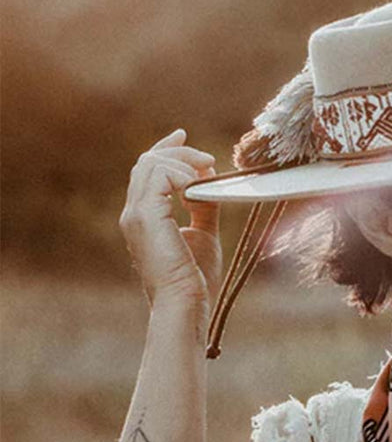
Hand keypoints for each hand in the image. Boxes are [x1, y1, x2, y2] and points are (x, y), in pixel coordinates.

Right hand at [119, 127, 221, 306]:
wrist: (185, 304)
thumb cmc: (194, 281)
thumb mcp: (203, 233)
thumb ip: (203, 206)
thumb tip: (209, 179)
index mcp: (143, 218)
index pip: (146, 171)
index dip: (165, 149)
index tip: (184, 137)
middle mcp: (133, 213)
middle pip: (147, 161)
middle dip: (178, 151)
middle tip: (207, 158)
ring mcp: (135, 214)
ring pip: (151, 164)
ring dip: (183, 162)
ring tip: (207, 175)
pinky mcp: (145, 216)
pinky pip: (160, 175)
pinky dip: (182, 175)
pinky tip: (197, 188)